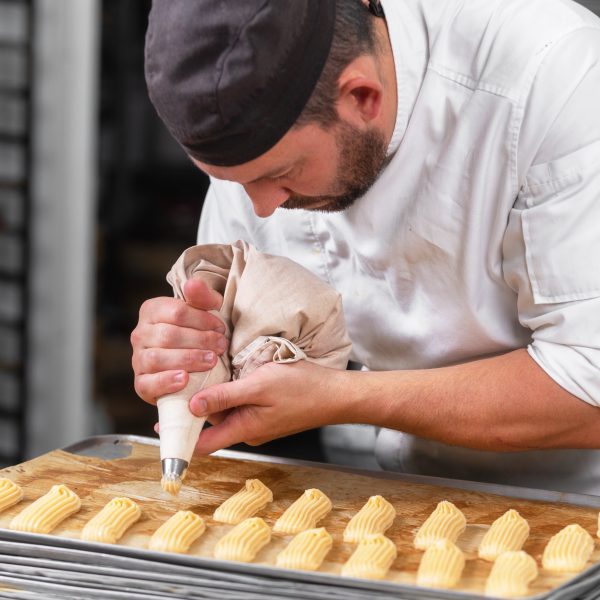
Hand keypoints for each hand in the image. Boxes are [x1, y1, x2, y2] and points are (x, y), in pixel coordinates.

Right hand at [131, 279, 227, 403]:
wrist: (192, 365)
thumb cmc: (198, 332)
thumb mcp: (204, 312)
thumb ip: (202, 297)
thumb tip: (193, 284)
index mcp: (152, 310)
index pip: (176, 312)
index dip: (202, 320)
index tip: (221, 328)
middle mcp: (140, 334)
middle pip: (168, 335)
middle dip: (200, 340)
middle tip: (222, 346)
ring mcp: (138, 359)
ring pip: (157, 358)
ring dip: (188, 360)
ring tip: (211, 361)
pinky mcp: (141, 384)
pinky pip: (148, 383)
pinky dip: (166, 382)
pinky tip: (185, 379)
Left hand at [188, 360, 353, 453]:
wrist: (336, 394)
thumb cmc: (302, 388)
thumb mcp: (259, 386)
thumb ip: (225, 396)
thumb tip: (193, 406)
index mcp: (244, 429)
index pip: (203, 444)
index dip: (180, 438)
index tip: (160, 427)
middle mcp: (248, 430)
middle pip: (212, 424)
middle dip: (194, 409)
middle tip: (177, 385)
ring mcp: (258, 422)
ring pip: (226, 412)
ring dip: (212, 397)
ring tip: (198, 374)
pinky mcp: (266, 412)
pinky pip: (240, 405)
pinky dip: (229, 393)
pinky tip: (225, 375)